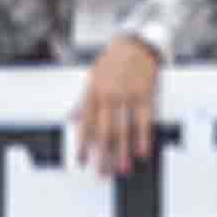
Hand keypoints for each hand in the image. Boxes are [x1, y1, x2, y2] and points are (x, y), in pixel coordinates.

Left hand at [74, 35, 163, 181]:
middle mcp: (107, 95)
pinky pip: (143, 120)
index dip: (83, 145)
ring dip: (122, 152)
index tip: (81, 162)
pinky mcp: (144, 94)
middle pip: (103, 132)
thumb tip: (71, 119)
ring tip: (122, 168)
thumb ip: (82, 101)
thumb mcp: (91, 79)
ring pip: (123, 129)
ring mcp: (126, 95)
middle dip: (102, 155)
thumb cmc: (113, 61)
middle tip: (102, 173)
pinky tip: (142, 151)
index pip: (85, 125)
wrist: (135, 43)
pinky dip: (142, 137)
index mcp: (92, 93)